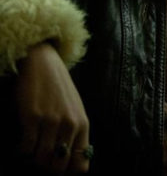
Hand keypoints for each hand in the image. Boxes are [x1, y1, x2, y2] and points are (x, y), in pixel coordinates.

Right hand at [15, 42, 91, 174]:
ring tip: (31, 151)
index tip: (57, 167)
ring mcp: (51, 121)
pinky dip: (22, 151)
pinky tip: (22, 142)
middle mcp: (70, 125)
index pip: (81, 164)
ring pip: (41, 160)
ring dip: (33, 160)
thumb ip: (75, 133)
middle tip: (40, 160)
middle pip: (58, 166)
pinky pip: (26, 148)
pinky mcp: (32, 117)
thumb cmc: (59, 91)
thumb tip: (71, 162)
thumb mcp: (75, 111)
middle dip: (47, 169)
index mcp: (83, 125)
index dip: (67, 172)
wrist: (45, 64)